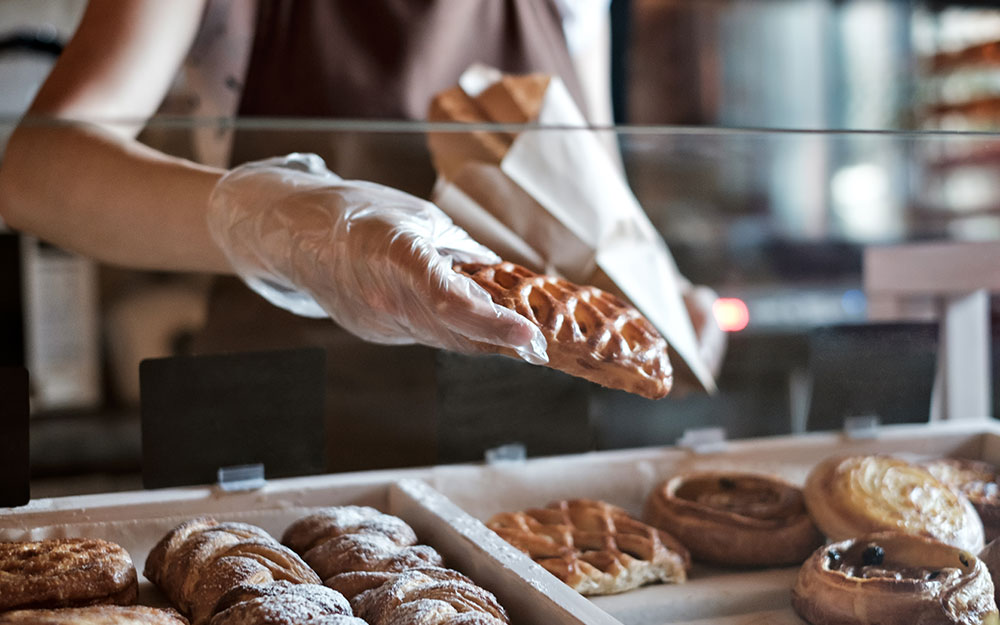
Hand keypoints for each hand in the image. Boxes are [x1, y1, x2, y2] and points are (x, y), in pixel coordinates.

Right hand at [207, 153, 546, 362]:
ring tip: (517, 330)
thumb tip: (508, 278)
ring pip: (445, 339)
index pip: (451, 302)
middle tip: (543, 342)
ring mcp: (376, 322)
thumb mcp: (421, 217)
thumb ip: (464, 252)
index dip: (494, 324)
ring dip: (484, 338)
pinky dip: (456, 331)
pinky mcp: (374, 332)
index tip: (530, 336)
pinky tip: (474, 321)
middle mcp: (383, 298)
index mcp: (395, 256)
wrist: (295, 231)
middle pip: (457, 332)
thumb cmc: (360, 212)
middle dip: (503, 340)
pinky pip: (426, 335)